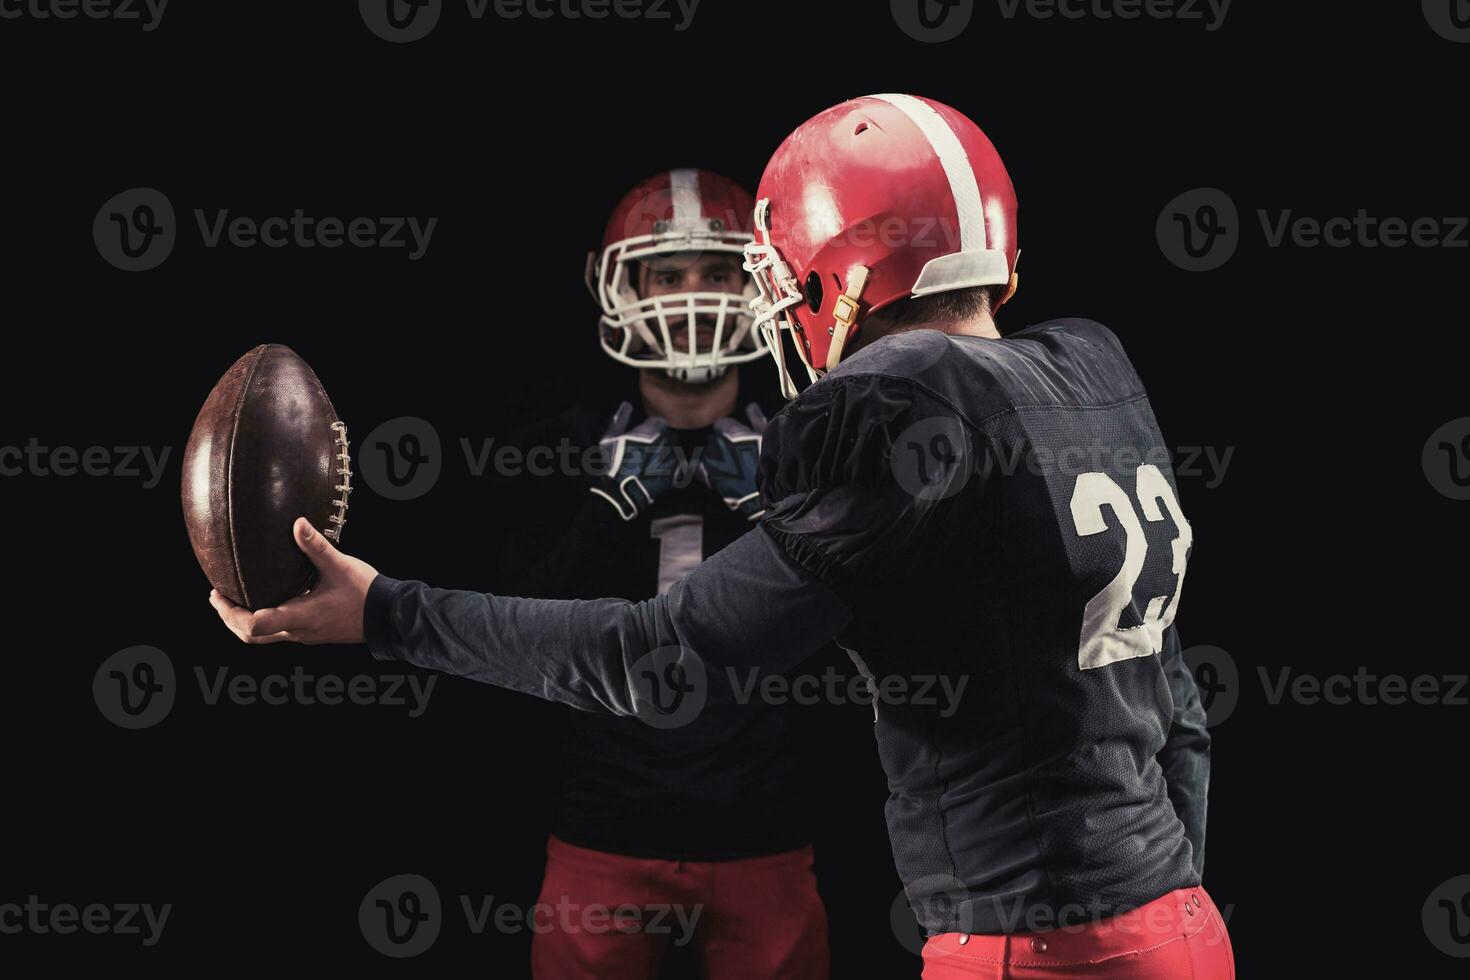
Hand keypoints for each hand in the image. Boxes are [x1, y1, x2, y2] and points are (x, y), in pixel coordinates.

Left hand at [209, 517, 378, 644]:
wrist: (390, 617)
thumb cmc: (366, 594)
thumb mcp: (340, 566)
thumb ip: (316, 546)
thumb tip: (297, 523)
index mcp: (300, 617)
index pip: (254, 625)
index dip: (230, 611)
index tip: (217, 593)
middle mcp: (298, 631)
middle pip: (251, 636)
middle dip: (230, 618)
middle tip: (217, 598)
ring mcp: (306, 635)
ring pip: (264, 637)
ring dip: (245, 620)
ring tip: (236, 600)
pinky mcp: (314, 633)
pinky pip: (280, 632)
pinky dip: (265, 619)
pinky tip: (269, 601)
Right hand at [589, 401, 689, 520]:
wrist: (621, 490)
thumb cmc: (613, 461)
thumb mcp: (610, 437)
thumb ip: (620, 419)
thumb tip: (627, 404)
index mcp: (652, 430)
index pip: (660, 422)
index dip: (652, 428)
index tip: (644, 436)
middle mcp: (666, 441)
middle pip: (669, 435)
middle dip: (662, 440)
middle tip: (649, 450)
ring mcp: (672, 458)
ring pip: (675, 450)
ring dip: (668, 454)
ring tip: (655, 463)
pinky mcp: (675, 474)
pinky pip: (681, 467)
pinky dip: (675, 468)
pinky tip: (664, 472)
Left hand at [697, 403, 766, 520]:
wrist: (765, 492)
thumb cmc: (769, 463)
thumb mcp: (767, 437)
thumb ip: (757, 420)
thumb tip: (751, 406)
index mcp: (733, 433)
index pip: (721, 424)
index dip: (728, 429)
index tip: (734, 434)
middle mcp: (719, 445)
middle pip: (713, 439)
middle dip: (721, 442)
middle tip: (733, 451)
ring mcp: (712, 462)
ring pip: (707, 453)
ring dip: (714, 455)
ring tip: (726, 463)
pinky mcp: (710, 478)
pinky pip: (699, 470)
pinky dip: (701, 468)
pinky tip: (704, 468)